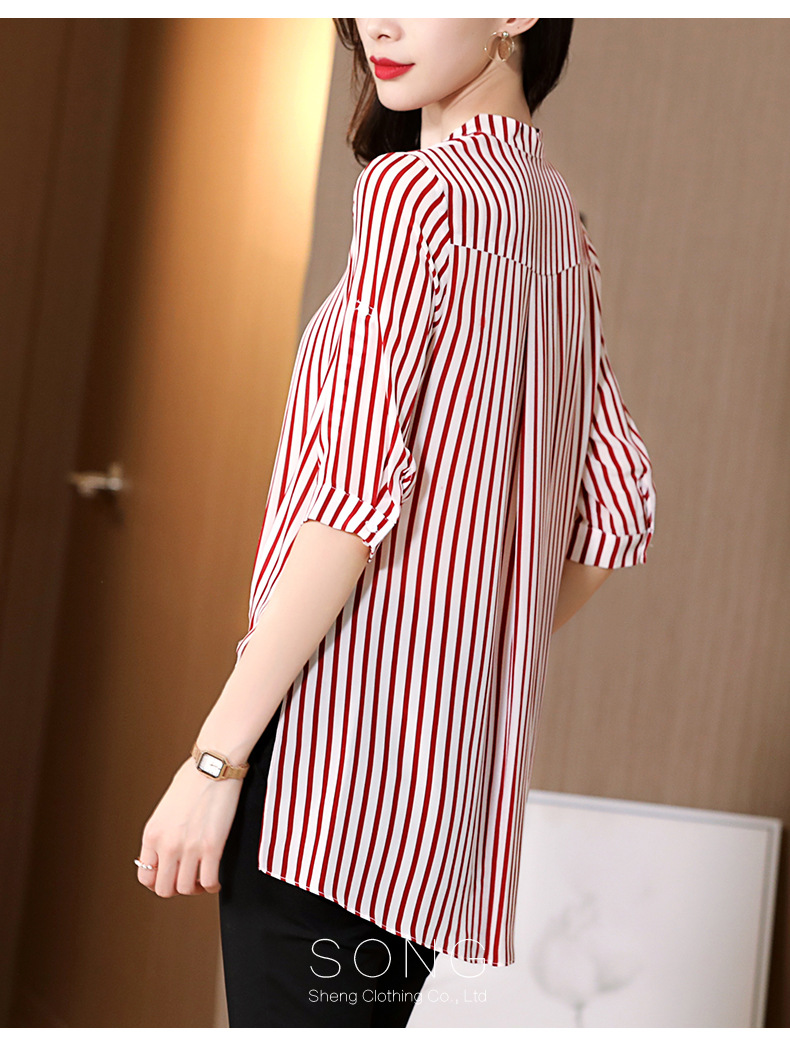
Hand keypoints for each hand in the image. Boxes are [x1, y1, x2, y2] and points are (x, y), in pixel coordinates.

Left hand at [136, 759, 242, 896]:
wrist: (214, 764)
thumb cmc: (193, 777)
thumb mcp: (166, 808)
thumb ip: (163, 831)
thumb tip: (168, 849)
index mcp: (152, 834)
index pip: (145, 876)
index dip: (159, 882)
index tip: (172, 877)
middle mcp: (166, 844)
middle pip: (164, 889)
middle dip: (177, 888)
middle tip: (189, 881)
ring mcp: (188, 847)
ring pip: (186, 889)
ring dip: (196, 889)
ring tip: (203, 880)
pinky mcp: (211, 846)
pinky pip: (209, 881)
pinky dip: (213, 886)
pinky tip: (216, 880)